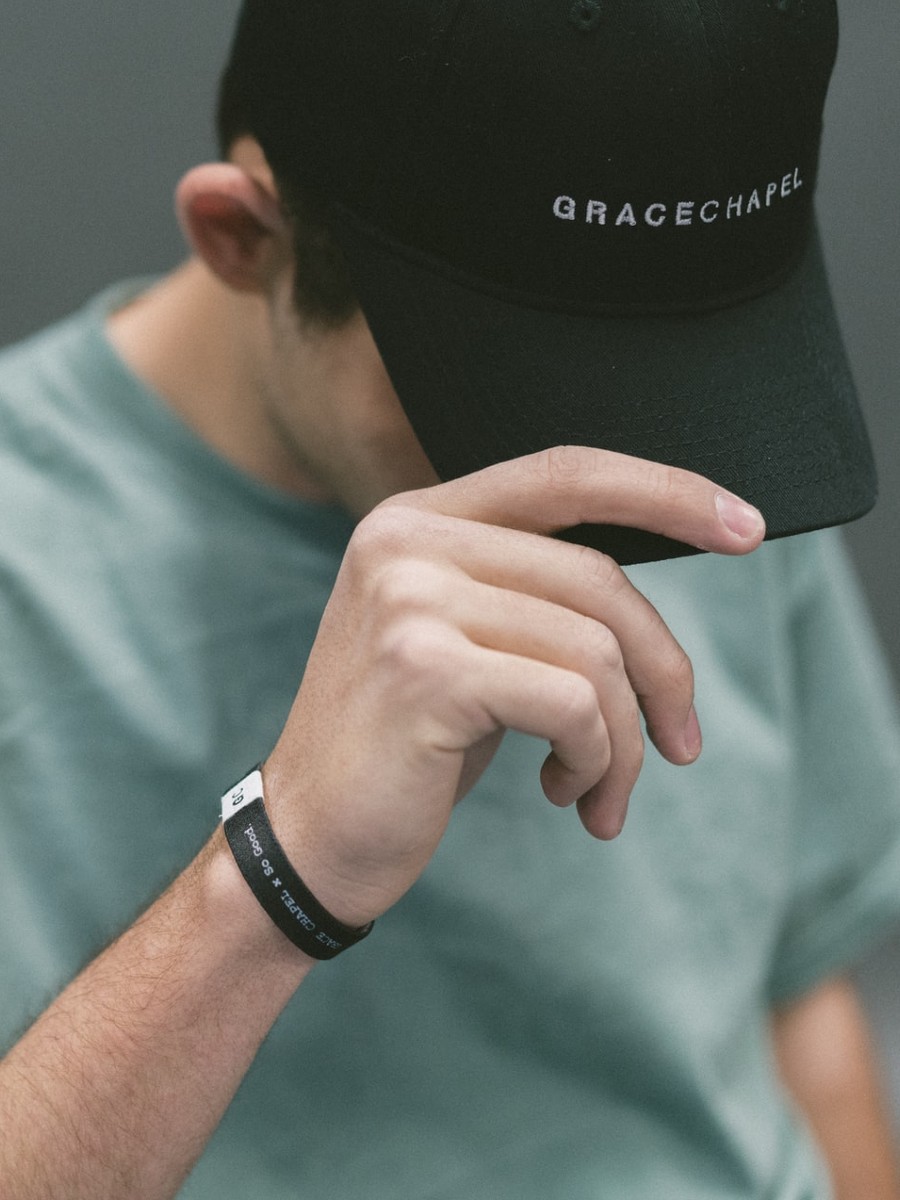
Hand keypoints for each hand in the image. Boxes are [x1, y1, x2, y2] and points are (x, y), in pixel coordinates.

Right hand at [263, 446, 764, 926]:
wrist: (307, 838)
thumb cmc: (404, 746)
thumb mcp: (465, 644)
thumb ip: (532, 596)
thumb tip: (649, 607)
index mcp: (416, 520)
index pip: (565, 475)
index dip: (665, 490)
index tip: (746, 528)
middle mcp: (406, 541)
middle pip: (599, 579)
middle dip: (663, 671)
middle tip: (680, 744)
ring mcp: (410, 599)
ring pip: (596, 651)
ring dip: (624, 739)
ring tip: (599, 789)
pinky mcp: (425, 669)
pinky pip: (574, 703)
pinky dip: (596, 760)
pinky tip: (565, 793)